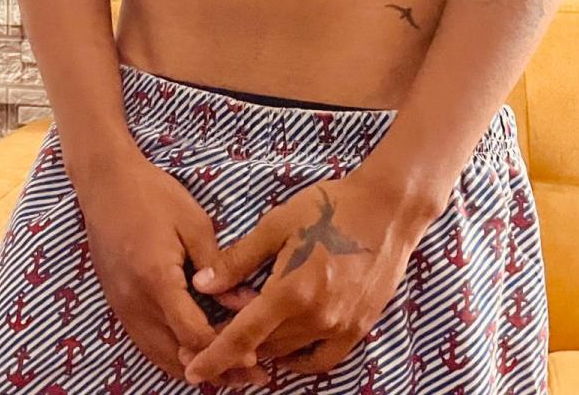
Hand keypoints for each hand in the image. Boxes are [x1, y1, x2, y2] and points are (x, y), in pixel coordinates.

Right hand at [69, 148, 272, 386]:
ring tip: (230, 375)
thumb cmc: (152, 195)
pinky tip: (195, 356)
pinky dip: (173, 357)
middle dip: (216, 370)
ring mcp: (122, 307)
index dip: (225, 350)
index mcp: (157, 280)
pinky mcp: (118, 305)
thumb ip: (218, 266)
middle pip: (178, 356)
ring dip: (194, 369)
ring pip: (160, 356)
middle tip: (252, 378)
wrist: (105, 183)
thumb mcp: (194, 222)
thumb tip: (245, 303)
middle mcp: (135, 302)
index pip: (193, 334)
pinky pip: (146, 345)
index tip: (255, 359)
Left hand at [180, 172, 442, 384]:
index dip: (214, 357)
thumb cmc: (329, 208)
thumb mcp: (276, 224)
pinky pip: (322, 359)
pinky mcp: (359, 328)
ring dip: (264, 351)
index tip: (192, 371)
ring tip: (244, 342)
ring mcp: (340, 327)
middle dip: (233, 350)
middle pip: (263, 348)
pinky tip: (284, 348)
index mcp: (290, 291)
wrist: (386, 209)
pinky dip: (299, 359)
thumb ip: (238, 259)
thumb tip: (202, 284)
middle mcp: (316, 317)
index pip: (242, 337)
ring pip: (288, 353)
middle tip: (209, 343)